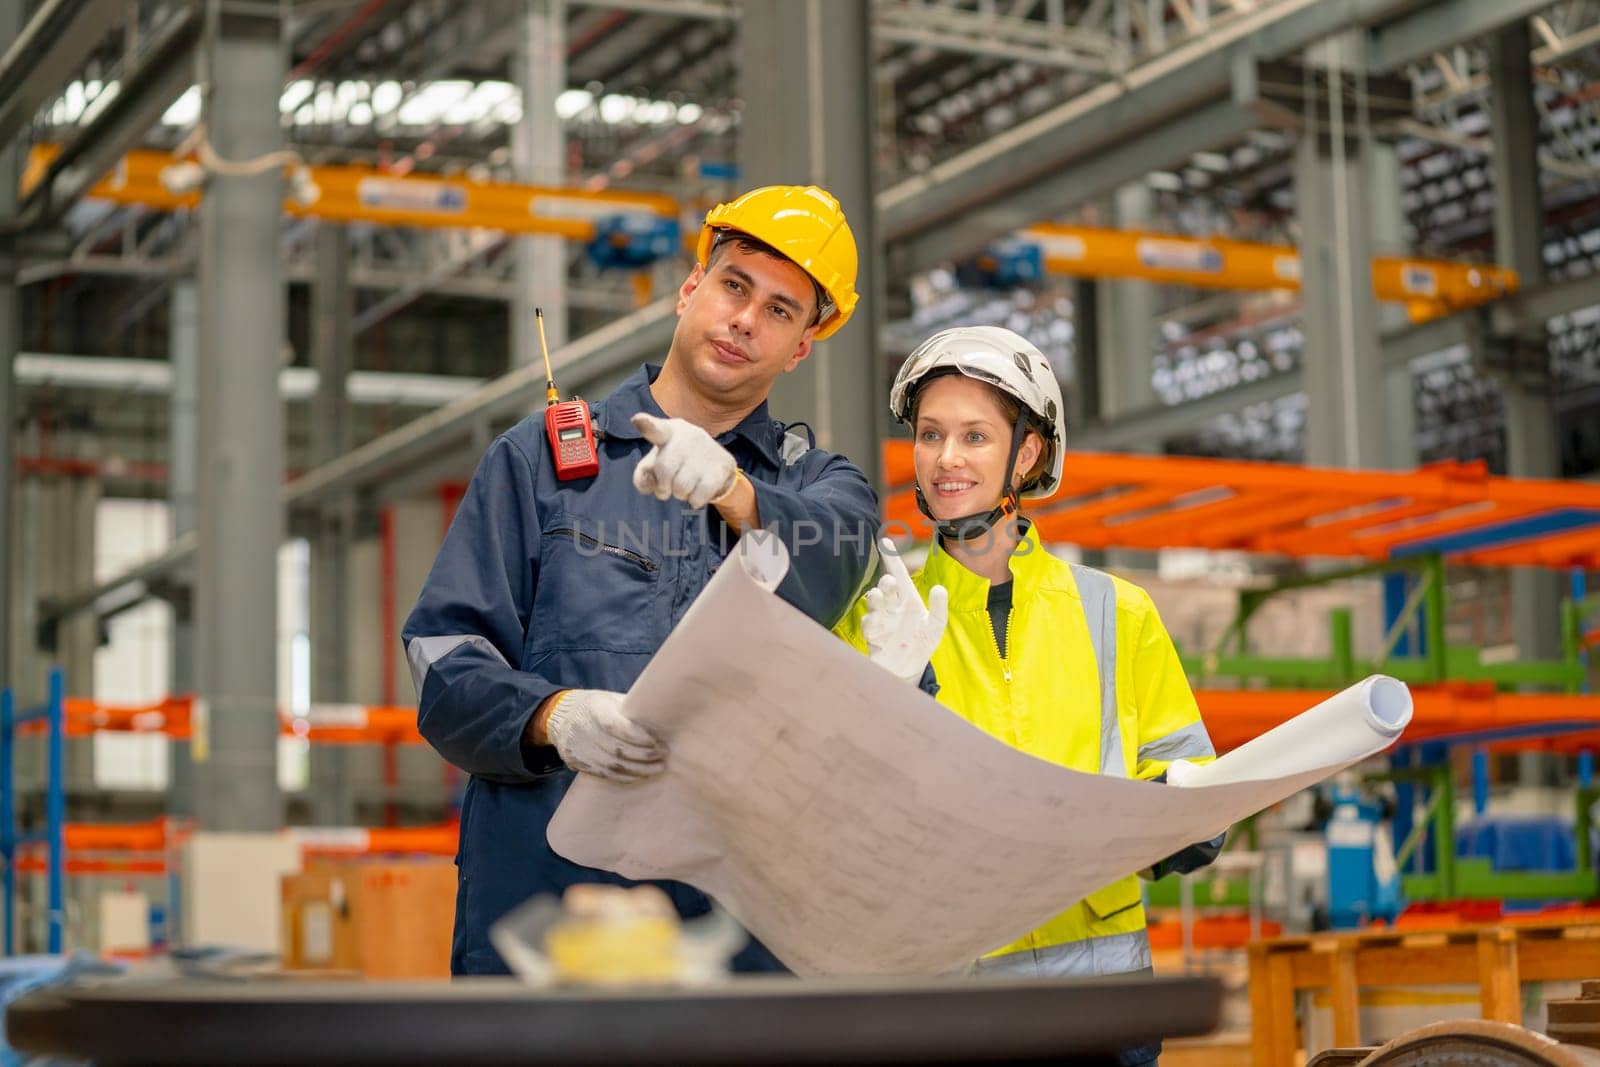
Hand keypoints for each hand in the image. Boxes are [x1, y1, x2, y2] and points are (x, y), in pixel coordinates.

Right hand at [545, 689, 664, 782]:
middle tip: (663, 756)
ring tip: (656, 768)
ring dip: (637, 770)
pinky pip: (602, 773)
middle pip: (616, 749)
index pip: (616, 726)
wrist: (559, 714)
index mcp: (594, 708)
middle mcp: (583, 728)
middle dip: (644, 756)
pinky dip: (622, 777)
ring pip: (611, 765)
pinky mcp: (574, 760)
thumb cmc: (596, 705)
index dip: (638, 737)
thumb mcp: (610, 699)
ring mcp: (577, 747)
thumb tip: (663, 716)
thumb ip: (631, 709)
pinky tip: (638, 775)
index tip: (656, 742)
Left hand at [631, 413, 737, 507]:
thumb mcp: (654, 468)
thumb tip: (651, 482)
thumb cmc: (676, 465)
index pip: (655, 429)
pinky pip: (699, 495)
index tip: (638, 420)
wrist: (715, 466)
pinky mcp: (722, 465)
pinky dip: (695, 500)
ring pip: (682, 486)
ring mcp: (707, 448)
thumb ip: (643, 476)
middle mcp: (689, 435)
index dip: (646, 425)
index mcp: (667, 432)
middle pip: (665, 469)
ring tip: (685, 486)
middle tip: (669, 486)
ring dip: (680, 494)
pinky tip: (698, 491)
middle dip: (663, 486)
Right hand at [861, 538, 947, 683]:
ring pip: (874, 603)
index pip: (900, 575)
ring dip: (875, 598)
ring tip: (877, 596)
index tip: (885, 541)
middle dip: (886, 583)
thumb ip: (939, 607)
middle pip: (886, 588)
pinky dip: (871, 621)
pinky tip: (875, 621)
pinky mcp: (874, 636)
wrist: (909, 669)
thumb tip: (939, 589)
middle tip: (889, 581)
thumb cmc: (922, 642)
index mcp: (908, 599)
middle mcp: (892, 606)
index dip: (892, 559)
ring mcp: (882, 620)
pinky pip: (869, 625)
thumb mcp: (936, 625)